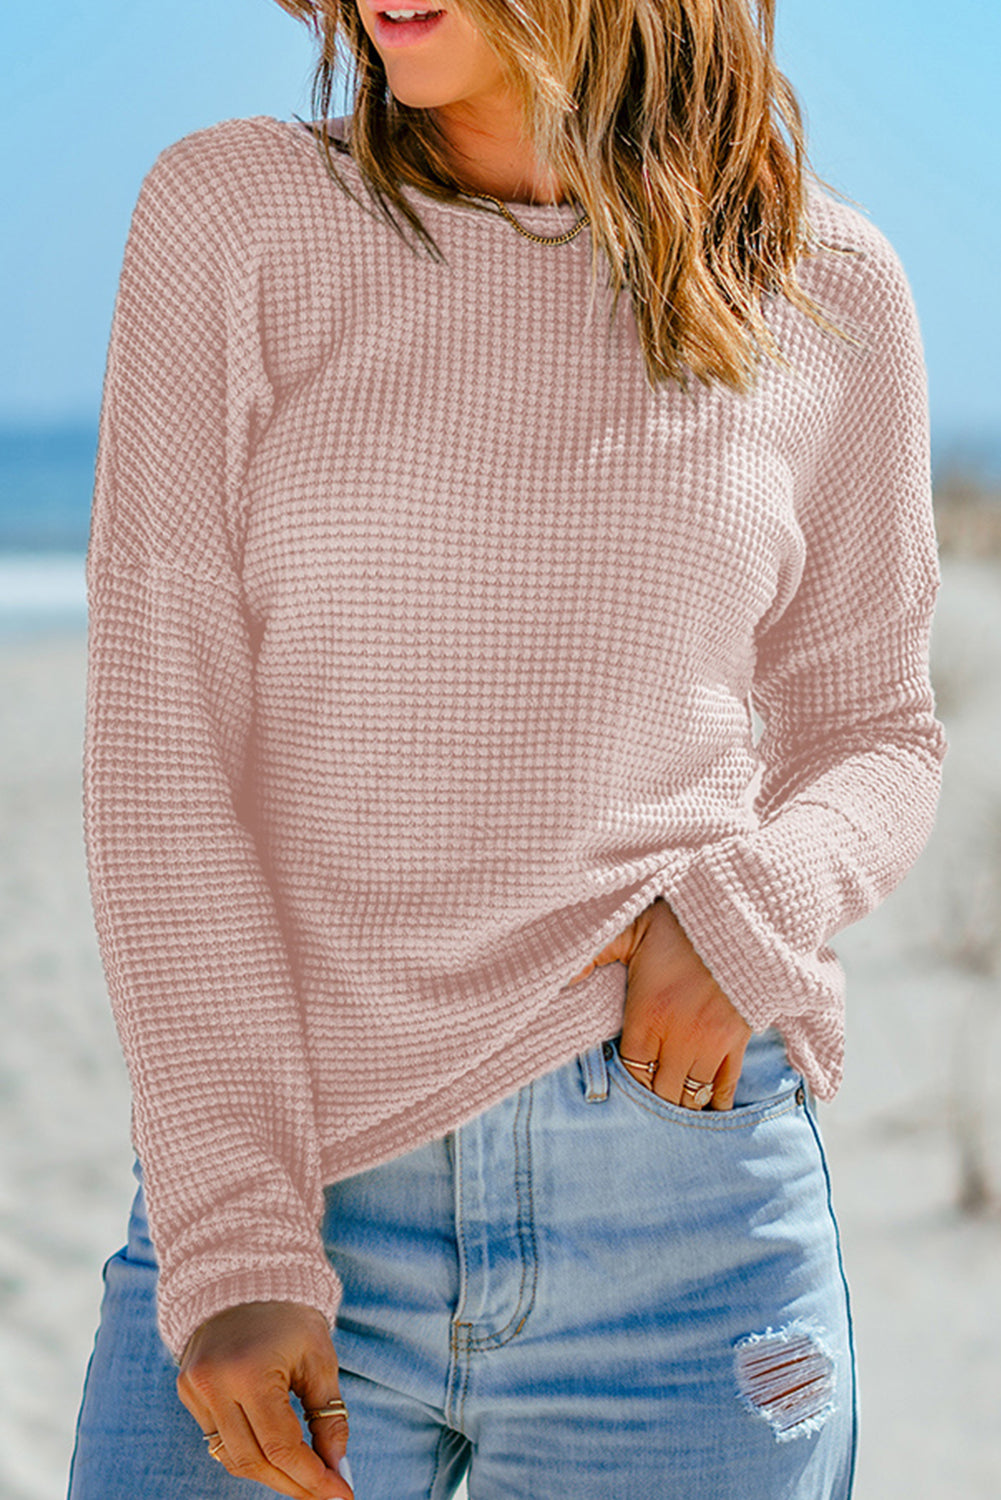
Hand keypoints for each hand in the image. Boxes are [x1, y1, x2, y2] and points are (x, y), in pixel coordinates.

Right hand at [176, 1300, 352, 1498]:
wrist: (245, 1274)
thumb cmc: (290, 1315)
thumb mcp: (319, 1358)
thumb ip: (328, 1414)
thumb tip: (337, 1467)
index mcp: (249, 1371)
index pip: (280, 1445)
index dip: (311, 1477)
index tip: (340, 1496)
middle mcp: (215, 1384)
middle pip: (253, 1460)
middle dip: (292, 1483)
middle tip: (325, 1494)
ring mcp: (195, 1389)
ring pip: (232, 1457)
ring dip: (270, 1474)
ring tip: (304, 1479)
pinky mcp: (187, 1391)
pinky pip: (218, 1439)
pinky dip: (248, 1452)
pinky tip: (275, 1455)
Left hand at [568, 898, 751, 1109]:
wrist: (737, 914)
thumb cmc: (679, 922)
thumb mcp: (629, 929)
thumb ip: (594, 954)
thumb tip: (563, 978)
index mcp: (647, 1016)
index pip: (632, 1072)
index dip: (627, 1081)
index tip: (625, 1076)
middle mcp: (679, 1037)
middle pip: (662, 1091)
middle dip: (653, 1096)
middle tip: (648, 1092)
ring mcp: (712, 1042)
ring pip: (692, 1095)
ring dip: (681, 1101)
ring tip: (672, 1101)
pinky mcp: (739, 1039)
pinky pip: (727, 1084)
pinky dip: (716, 1100)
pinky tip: (708, 1106)